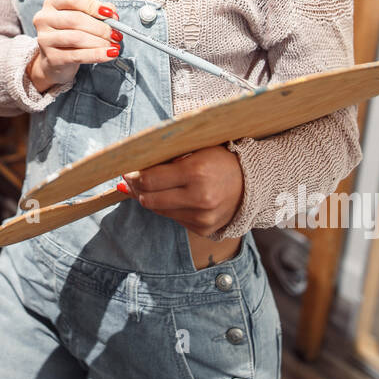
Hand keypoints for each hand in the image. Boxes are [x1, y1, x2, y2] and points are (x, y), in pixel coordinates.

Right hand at [27, 0, 122, 89]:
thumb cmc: (70, 33)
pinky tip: (109, 54)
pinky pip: (77, 55)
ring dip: (100, 42)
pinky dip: (97, 55)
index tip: (110, 14)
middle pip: (75, 19)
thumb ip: (97, 12)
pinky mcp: (51, 57)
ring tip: (113, 45)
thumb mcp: (82, 18)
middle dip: (100, 27)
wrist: (55, 60)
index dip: (93, 5)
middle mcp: (44, 18)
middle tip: (115, 34)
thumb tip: (112, 14)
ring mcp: (45, 39)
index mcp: (52, 3)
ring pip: (77, 38)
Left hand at [121, 146, 242, 236]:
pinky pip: (173, 218)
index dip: (133, 175)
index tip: (126, 170)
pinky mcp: (203, 229)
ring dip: (150, 198)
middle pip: (149, 199)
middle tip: (133, 180)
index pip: (149, 180)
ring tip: (152, 186)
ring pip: (158, 211)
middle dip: (137, 189)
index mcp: (196, 173)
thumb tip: (129, 173)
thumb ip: (165, 159)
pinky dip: (168, 207)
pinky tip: (174, 196)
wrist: (252, 183)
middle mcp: (199, 198)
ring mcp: (202, 217)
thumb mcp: (195, 150)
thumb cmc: (219, 160)